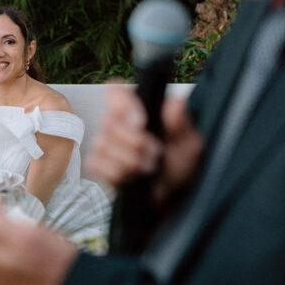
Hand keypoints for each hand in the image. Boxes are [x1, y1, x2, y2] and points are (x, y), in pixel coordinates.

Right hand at [86, 84, 203, 210]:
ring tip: (147, 168)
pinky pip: (96, 163)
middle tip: (155, 154)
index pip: (115, 91)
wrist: (171, 192)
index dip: (123, 104)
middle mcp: (117, 122)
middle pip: (108, 121)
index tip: (141, 123)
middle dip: (135, 143)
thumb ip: (181, 123)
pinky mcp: (97, 163)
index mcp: (137, 108)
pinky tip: (131, 176)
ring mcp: (104, 142)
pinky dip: (117, 173)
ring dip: (128, 161)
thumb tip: (176, 104)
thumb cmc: (178, 162)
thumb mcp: (188, 142)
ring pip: (102, 145)